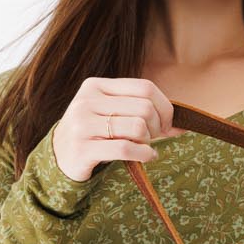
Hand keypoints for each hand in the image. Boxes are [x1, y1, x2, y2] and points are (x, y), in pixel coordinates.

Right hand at [50, 76, 187, 181]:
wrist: (59, 157)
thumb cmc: (94, 134)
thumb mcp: (113, 114)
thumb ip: (144, 112)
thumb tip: (184, 124)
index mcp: (96, 86)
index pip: (145, 88)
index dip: (164, 107)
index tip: (166, 124)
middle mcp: (87, 101)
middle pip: (144, 108)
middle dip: (157, 126)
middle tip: (152, 138)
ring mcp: (82, 124)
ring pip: (137, 127)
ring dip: (148, 141)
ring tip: (144, 147)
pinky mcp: (83, 149)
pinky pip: (126, 149)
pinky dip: (144, 154)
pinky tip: (146, 157)